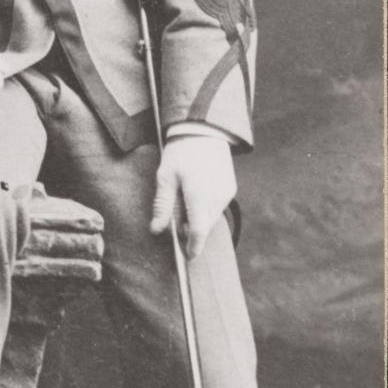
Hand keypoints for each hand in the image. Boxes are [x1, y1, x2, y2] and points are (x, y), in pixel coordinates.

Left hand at [151, 133, 236, 258]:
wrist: (204, 131)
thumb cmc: (180, 152)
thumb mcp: (165, 176)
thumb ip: (162, 205)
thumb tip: (157, 230)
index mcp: (199, 194)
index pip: (198, 230)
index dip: (193, 246)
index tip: (187, 256)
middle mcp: (217, 196)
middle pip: (204, 226)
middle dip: (191, 230)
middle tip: (176, 221)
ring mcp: (227, 193)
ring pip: (211, 217)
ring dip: (198, 218)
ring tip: (184, 198)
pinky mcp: (231, 189)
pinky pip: (217, 207)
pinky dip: (205, 208)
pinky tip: (195, 193)